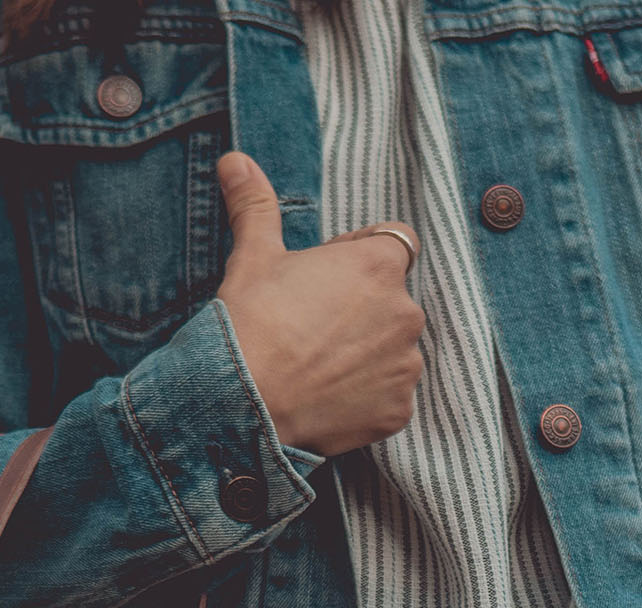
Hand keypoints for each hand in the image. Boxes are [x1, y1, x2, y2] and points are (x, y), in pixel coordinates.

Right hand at [214, 150, 422, 455]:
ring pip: (392, 350)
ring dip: (366, 354)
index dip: (360, 256)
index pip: (395, 243)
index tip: (325, 277)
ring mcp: (406, 366)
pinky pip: (389, 397)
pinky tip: (326, 397)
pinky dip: (366, 397)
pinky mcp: (398, 412)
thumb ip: (256, 204)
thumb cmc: (250, 322)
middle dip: (361, 310)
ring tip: (316, 366)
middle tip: (310, 327)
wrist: (242, 402)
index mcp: (380, 265)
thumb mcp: (253, 256)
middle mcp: (406, 313)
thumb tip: (235, 160)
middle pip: (392, 301)